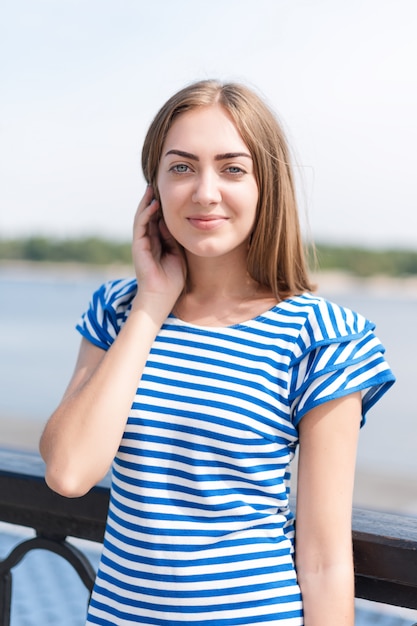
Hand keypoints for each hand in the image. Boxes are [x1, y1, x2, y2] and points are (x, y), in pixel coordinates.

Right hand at [132, 186, 185, 307]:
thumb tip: (178, 221)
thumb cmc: (172, 281)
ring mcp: (141, 244)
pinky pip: (141, 226)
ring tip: (152, 188)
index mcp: (157, 244)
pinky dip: (146, 214)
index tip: (171, 193)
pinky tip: (153, 204)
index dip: (164, 207)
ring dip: (147, 202)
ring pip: (143, 218)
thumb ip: (176, 239)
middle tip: (158, 184)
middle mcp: (147, 242)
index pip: (158, 221)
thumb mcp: (178, 254)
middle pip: (149, 216)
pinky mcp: (138, 247)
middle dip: (153, 200)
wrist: (161, 297)